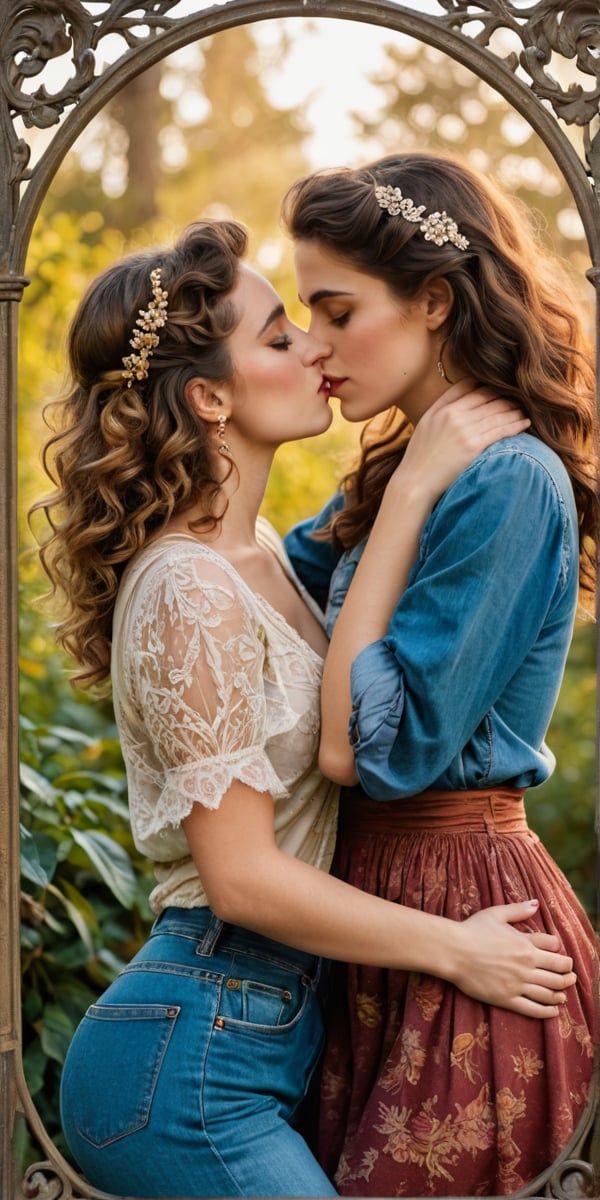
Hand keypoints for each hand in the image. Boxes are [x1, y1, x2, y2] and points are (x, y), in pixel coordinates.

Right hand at [391, 379, 530, 508]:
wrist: (415, 483)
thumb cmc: (420, 457)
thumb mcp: (425, 424)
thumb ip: (442, 407)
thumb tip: (463, 396)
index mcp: (441, 408)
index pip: (469, 386)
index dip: (487, 387)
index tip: (498, 391)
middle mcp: (453, 415)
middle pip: (487, 397)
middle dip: (505, 396)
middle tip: (519, 399)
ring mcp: (464, 429)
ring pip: (497, 412)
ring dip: (515, 410)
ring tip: (525, 410)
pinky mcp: (474, 445)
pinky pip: (501, 429)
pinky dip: (516, 424)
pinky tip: (525, 423)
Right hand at [449, 900, 575, 1017]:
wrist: (453, 951)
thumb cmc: (472, 930)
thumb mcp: (496, 913)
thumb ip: (518, 910)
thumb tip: (536, 904)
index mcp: (525, 944)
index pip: (555, 948)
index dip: (560, 951)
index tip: (559, 954)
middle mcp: (526, 965)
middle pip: (558, 973)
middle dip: (568, 976)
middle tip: (571, 977)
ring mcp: (518, 984)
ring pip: (549, 992)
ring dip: (561, 994)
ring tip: (564, 994)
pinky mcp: (507, 999)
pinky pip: (534, 1009)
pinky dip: (548, 1011)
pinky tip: (553, 1010)